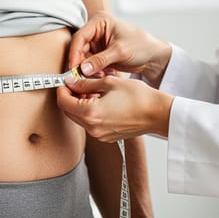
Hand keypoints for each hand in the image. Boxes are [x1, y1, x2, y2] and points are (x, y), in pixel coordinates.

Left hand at [57, 74, 172, 141]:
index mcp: (90, 113)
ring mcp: (100, 134)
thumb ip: (86, 83)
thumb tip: (71, 81)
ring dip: (80, 104)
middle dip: (69, 97)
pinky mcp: (107, 136)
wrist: (157, 113)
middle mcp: (92, 128)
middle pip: (69, 112)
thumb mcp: (109, 83)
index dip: (62, 89)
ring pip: (79, 118)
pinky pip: (91, 124)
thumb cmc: (138, 97)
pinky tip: (101, 101)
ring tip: (92, 90)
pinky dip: (90, 112)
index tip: (66, 81)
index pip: (63, 102)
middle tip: (77, 83)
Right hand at [68, 11, 171, 84]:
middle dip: (80, 63)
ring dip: (86, 69)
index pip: (80, 36)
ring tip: (94, 78)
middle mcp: (96, 30)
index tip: (73, 67)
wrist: (153, 56)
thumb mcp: (120, 51)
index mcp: (100, 21)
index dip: (75, 52)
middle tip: (79, 77)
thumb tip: (82, 69)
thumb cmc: (141, 45)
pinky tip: (100, 76)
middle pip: (79, 47)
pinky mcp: (100, 54)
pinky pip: (90, 63)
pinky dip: (92, 71)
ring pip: (83, 57)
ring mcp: (97, 42)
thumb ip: (100, 60)